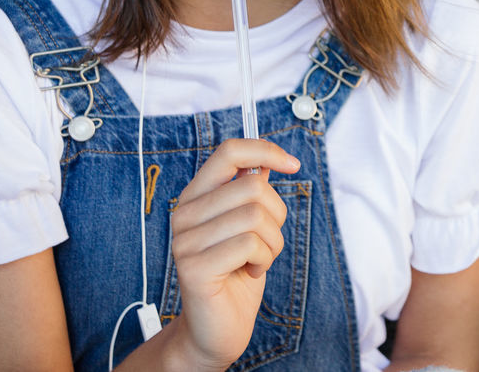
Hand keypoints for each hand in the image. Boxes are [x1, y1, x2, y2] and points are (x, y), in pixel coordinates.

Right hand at [165, 139, 300, 370]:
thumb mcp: (248, 226)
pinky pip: (249, 244)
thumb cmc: (235, 274)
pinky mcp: (193, 267)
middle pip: (252, 186)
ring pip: (255, 216)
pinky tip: (250, 272)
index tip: (293, 165)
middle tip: (267, 241)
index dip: (265, 150)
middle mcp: (184, 213)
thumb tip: (269, 159)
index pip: (229, 151)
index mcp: (196, 196)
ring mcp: (185, 240)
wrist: (215, 329)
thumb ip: (250, 193)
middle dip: (277, 215)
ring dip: (272, 242)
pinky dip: (263, 259)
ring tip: (257, 260)